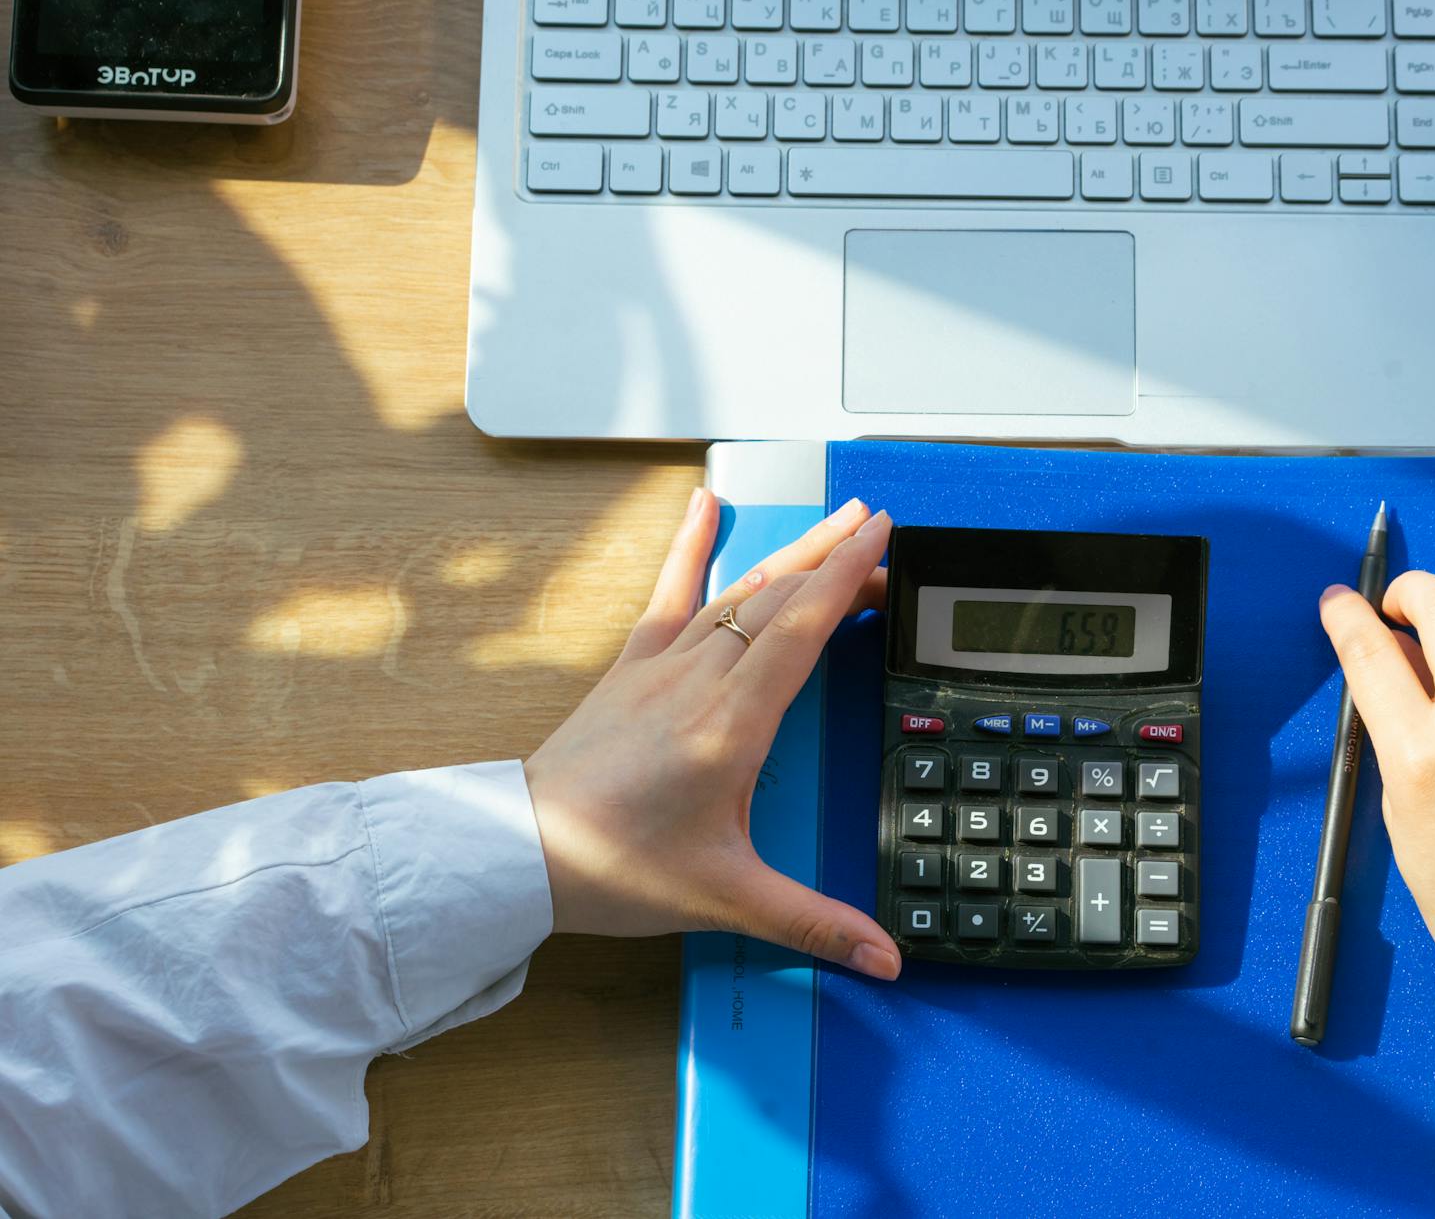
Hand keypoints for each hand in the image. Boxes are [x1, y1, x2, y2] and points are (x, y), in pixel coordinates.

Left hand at [523, 489, 901, 980]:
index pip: (801, 629)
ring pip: (738, 592)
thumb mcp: (727, 899)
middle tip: (882, 535)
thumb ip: (813, 925)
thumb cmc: (613, 868)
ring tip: (833, 518)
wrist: (520, 854)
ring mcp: (661, 669)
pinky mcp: (631, 671)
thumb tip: (882, 959)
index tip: (883, 538)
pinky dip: (691, 548)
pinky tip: (705, 506)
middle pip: (780, 599)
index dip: (847, 577)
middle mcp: (697, 683)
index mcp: (730, 726)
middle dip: (837, 559)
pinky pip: (669, 595)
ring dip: (791, 552)